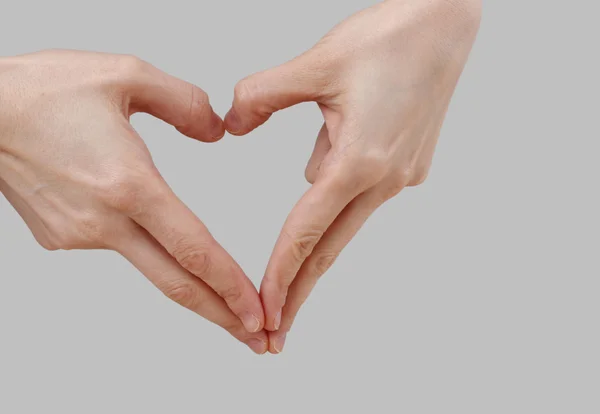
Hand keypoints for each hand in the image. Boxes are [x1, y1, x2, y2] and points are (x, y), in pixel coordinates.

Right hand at [0, 50, 267, 353]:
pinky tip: (140, 222)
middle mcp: (103, 221)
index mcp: (127, 185)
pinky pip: (114, 242)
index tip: (257, 313)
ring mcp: (79, 235)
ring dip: (186, 279)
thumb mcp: (126, 73)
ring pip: (147, 263)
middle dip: (222, 315)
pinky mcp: (62, 237)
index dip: (230, 285)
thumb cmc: (45, 90)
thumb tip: (217, 132)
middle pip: (175, 283)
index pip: (192, 249)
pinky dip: (140, 242)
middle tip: (258, 340)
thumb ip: (184, 102)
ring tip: (218, 291)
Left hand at [224, 0, 480, 352]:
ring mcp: (402, 175)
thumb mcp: (315, 63)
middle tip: (276, 332)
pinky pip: (359, 186)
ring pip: (344, 213)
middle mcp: (386, 178)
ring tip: (317, 162)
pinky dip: (338, 180)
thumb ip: (262, 96)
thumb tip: (232, 125)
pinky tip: (340, 136)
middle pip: (330, 246)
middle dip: (300, 289)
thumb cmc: (389, 38)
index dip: (281, 275)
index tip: (264, 311)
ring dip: (316, 221)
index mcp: (362, 161)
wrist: (446, 22)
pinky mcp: (410, 164)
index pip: (308, 231)